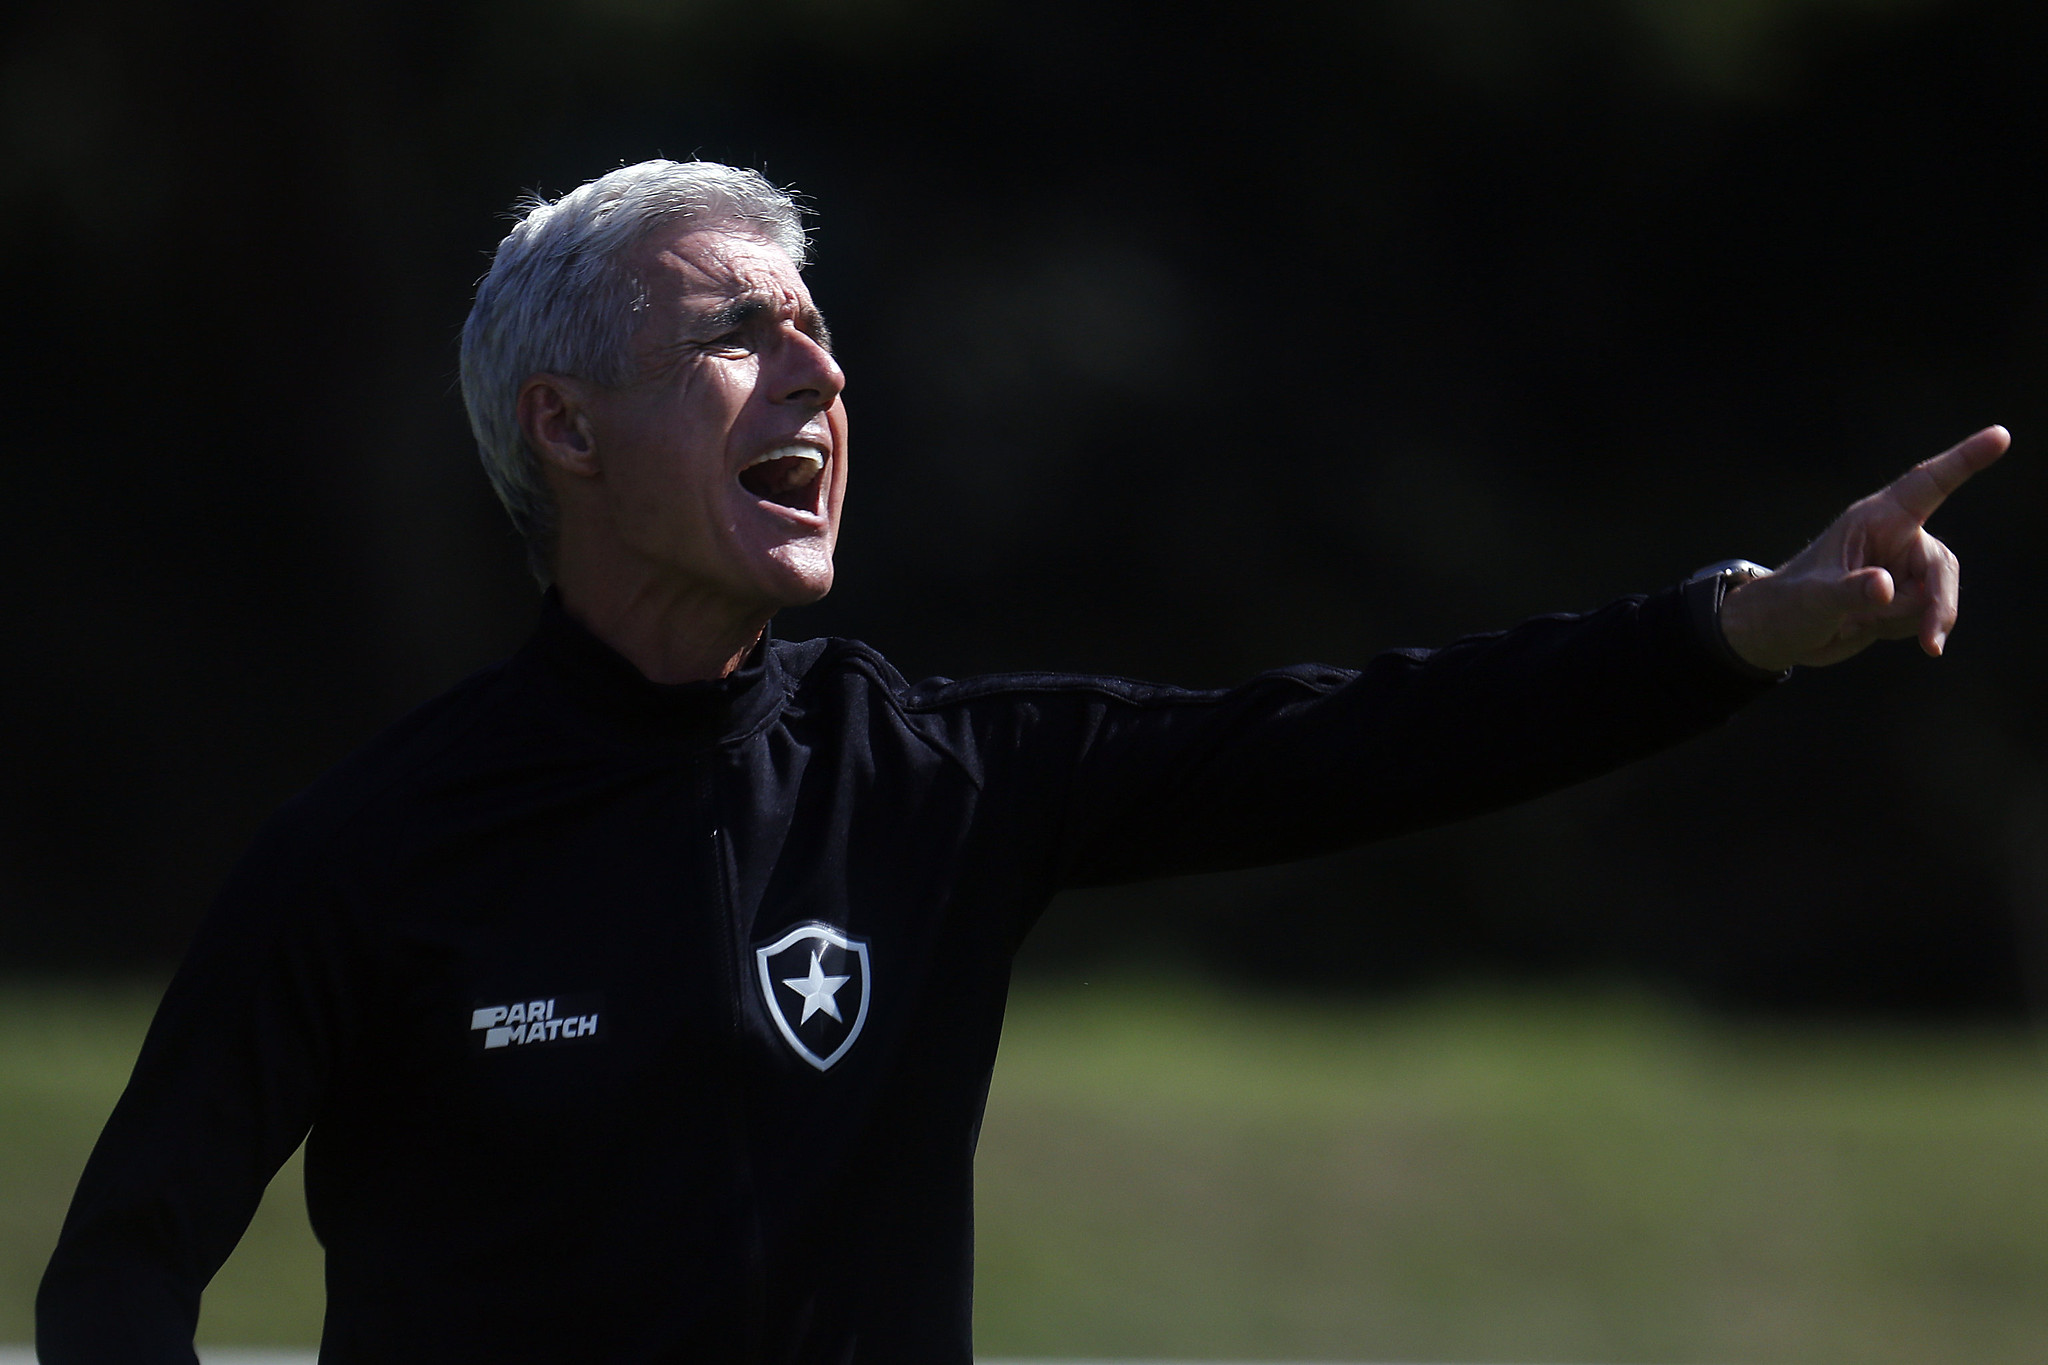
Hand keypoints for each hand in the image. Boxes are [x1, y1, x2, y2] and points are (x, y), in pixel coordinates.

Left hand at [1718, 426, 2009, 671]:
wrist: (1781, 636)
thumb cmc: (1788, 606)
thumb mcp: (1814, 600)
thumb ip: (1849, 592)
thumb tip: (1885, 586)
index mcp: (1874, 519)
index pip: (1927, 485)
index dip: (1965, 460)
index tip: (2001, 435)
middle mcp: (1896, 538)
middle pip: (1941, 566)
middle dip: (1938, 605)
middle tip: (1930, 643)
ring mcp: (1903, 568)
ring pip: (1936, 596)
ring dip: (1909, 620)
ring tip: (1860, 622)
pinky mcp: (1905, 596)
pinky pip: (1926, 616)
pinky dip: (1904, 630)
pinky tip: (1869, 627)